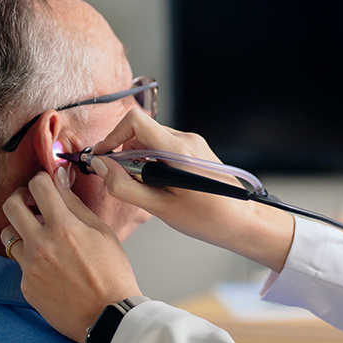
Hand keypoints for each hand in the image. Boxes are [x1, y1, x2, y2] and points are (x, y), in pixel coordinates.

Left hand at [1, 167, 141, 342]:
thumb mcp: (102, 232)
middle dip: (19, 197)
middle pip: (10, 206)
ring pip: (8, 235)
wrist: (108, 314)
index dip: (40, 179)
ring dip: (20, 229)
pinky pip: (20, 263)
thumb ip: (76, 205)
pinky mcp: (26, 285)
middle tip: (31, 201)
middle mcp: (41, 245)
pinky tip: (52, 266)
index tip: (44, 183)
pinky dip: (32, 259)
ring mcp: (29, 267)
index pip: (38, 186)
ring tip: (39, 235)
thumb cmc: (112, 274)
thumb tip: (60, 181)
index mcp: (63, 227)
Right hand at [90, 110, 293, 271]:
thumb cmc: (208, 218)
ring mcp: (193, 143)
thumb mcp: (159, 207)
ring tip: (148, 188)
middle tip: (126, 182)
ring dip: (139, 160)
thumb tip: (99, 166)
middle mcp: (187, 140)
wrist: (243, 221)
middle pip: (141, 132)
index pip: (135, 121)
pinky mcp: (195, 150)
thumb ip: (124, 186)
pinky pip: (164, 147)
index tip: (102, 158)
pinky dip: (153, 162)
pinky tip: (160, 186)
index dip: (112, 136)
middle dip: (124, 154)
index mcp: (179, 149)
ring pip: (151, 140)